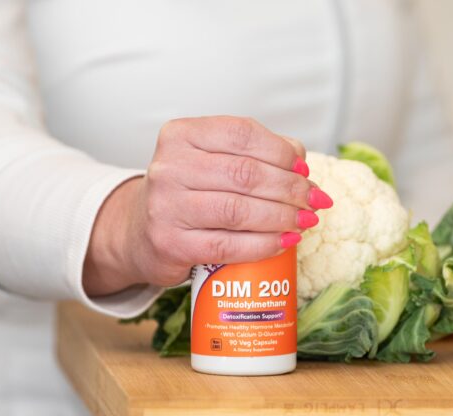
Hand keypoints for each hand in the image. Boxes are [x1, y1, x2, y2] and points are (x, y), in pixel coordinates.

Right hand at [83, 116, 332, 295]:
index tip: (304, 170)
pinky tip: (284, 242)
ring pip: (239, 211)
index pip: (242, 133)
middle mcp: (169, 167)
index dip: (282, 152)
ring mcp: (166, 206)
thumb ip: (253, 153)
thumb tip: (301, 163)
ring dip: (282, 218)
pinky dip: (264, 245)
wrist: (139, 231)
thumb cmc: (186, 192)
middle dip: (290, 189)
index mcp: (181, 134)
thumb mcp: (210, 159)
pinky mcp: (170, 243)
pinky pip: (228, 245)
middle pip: (245, 174)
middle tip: (313, 200)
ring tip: (304, 221)